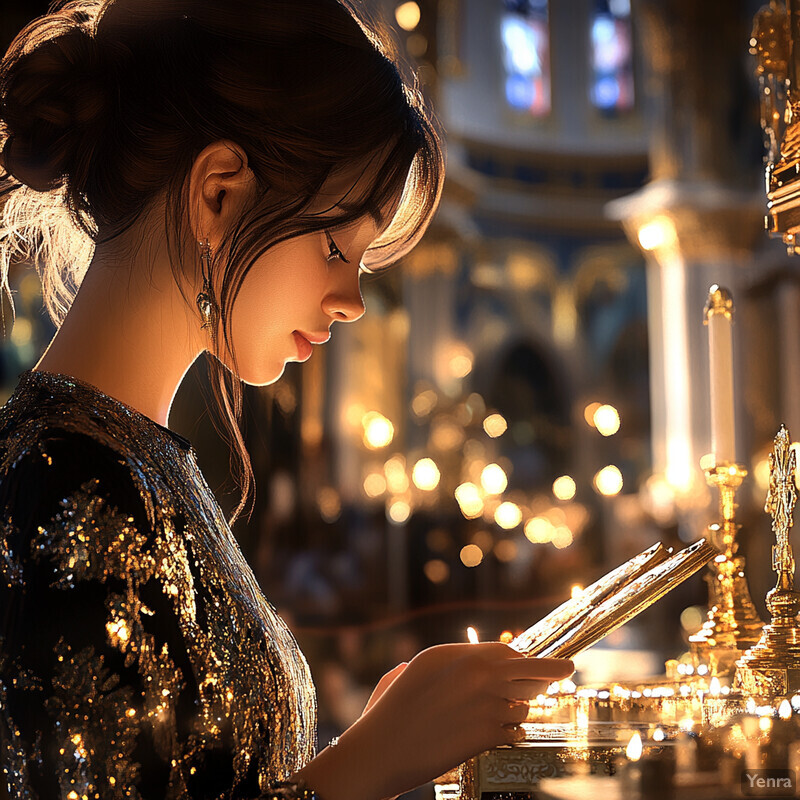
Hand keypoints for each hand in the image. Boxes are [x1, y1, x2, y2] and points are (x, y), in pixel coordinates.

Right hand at [294, 642, 572, 799]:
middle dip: (552, 668)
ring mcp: (484, 701)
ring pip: (524, 701)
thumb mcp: (413, 671)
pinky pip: (517, 729)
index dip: (522, 656)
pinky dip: (515, 731)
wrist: (382, 749)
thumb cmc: (389, 712)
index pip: (504, 649)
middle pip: (528, 665)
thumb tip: (469, 662)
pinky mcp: (488, 732)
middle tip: (569, 667)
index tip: (535, 659)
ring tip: (511, 712)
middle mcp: (474, 671)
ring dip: (522, 707)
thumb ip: (447, 662)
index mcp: (454, 652)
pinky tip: (508, 733)